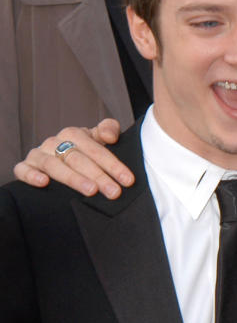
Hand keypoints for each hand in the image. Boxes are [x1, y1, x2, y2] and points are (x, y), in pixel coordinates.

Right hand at [13, 120, 132, 198]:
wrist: (60, 158)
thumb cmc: (85, 150)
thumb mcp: (99, 139)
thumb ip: (109, 129)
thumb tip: (110, 136)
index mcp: (74, 134)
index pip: (96, 149)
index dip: (114, 165)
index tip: (128, 180)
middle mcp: (54, 142)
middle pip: (78, 159)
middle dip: (99, 176)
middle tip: (114, 192)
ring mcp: (38, 154)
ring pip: (55, 166)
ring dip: (73, 179)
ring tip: (91, 191)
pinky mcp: (25, 167)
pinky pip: (23, 170)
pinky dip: (31, 175)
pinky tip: (44, 183)